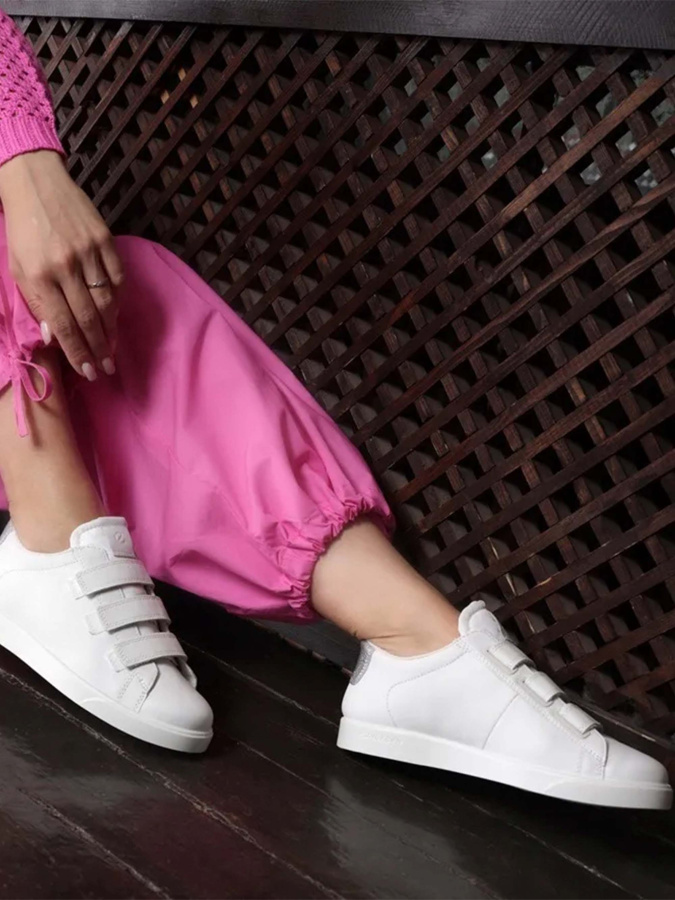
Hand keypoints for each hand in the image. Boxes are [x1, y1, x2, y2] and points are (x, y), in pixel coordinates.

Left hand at [0, 150, 123, 377]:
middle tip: (106, 368)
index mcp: (39, 276)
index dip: (78, 352)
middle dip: (98, 348)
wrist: (36, 185)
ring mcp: (88, 252)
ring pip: (106, 301)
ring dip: (111, 329)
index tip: (89, 371)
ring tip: (112, 348)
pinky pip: (118, 278)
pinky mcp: (105, 240)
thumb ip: (36, 303)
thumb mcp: (18, 269)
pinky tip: (115, 313)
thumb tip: (55, 337)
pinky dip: (118, 299)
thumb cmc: (23, 232)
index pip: (63, 324)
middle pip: (88, 318)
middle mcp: (65, 266)